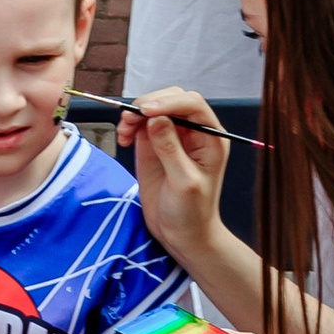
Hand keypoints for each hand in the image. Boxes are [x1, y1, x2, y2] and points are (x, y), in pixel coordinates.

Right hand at [121, 92, 229, 266]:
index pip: (192, 104)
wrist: (182, 234)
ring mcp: (172, 136)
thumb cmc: (192, 212)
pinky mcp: (154, 145)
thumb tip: (156, 119)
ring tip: (123, 132)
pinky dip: (129, 125)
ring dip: (135, 114)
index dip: (168, 102)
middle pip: (171, 99)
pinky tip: (123, 139)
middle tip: (129, 121)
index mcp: (210, 137)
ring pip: (153, 108)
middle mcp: (193, 131)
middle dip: (149, 104)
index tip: (146, 112)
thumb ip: (171, 150)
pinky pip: (140, 124)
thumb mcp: (184, 183)